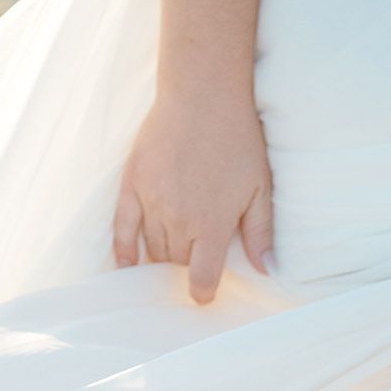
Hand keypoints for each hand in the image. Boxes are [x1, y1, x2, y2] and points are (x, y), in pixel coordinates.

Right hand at [113, 89, 273, 303]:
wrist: (203, 95)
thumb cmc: (238, 140)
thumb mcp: (260, 188)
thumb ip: (260, 233)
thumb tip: (268, 271)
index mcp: (211, 225)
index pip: (202, 277)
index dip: (204, 292)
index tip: (206, 295)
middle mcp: (177, 220)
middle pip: (176, 264)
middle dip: (186, 270)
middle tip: (194, 266)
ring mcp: (151, 202)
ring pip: (151, 249)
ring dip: (161, 260)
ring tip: (169, 264)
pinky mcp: (132, 184)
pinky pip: (122, 228)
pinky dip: (124, 251)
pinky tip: (127, 265)